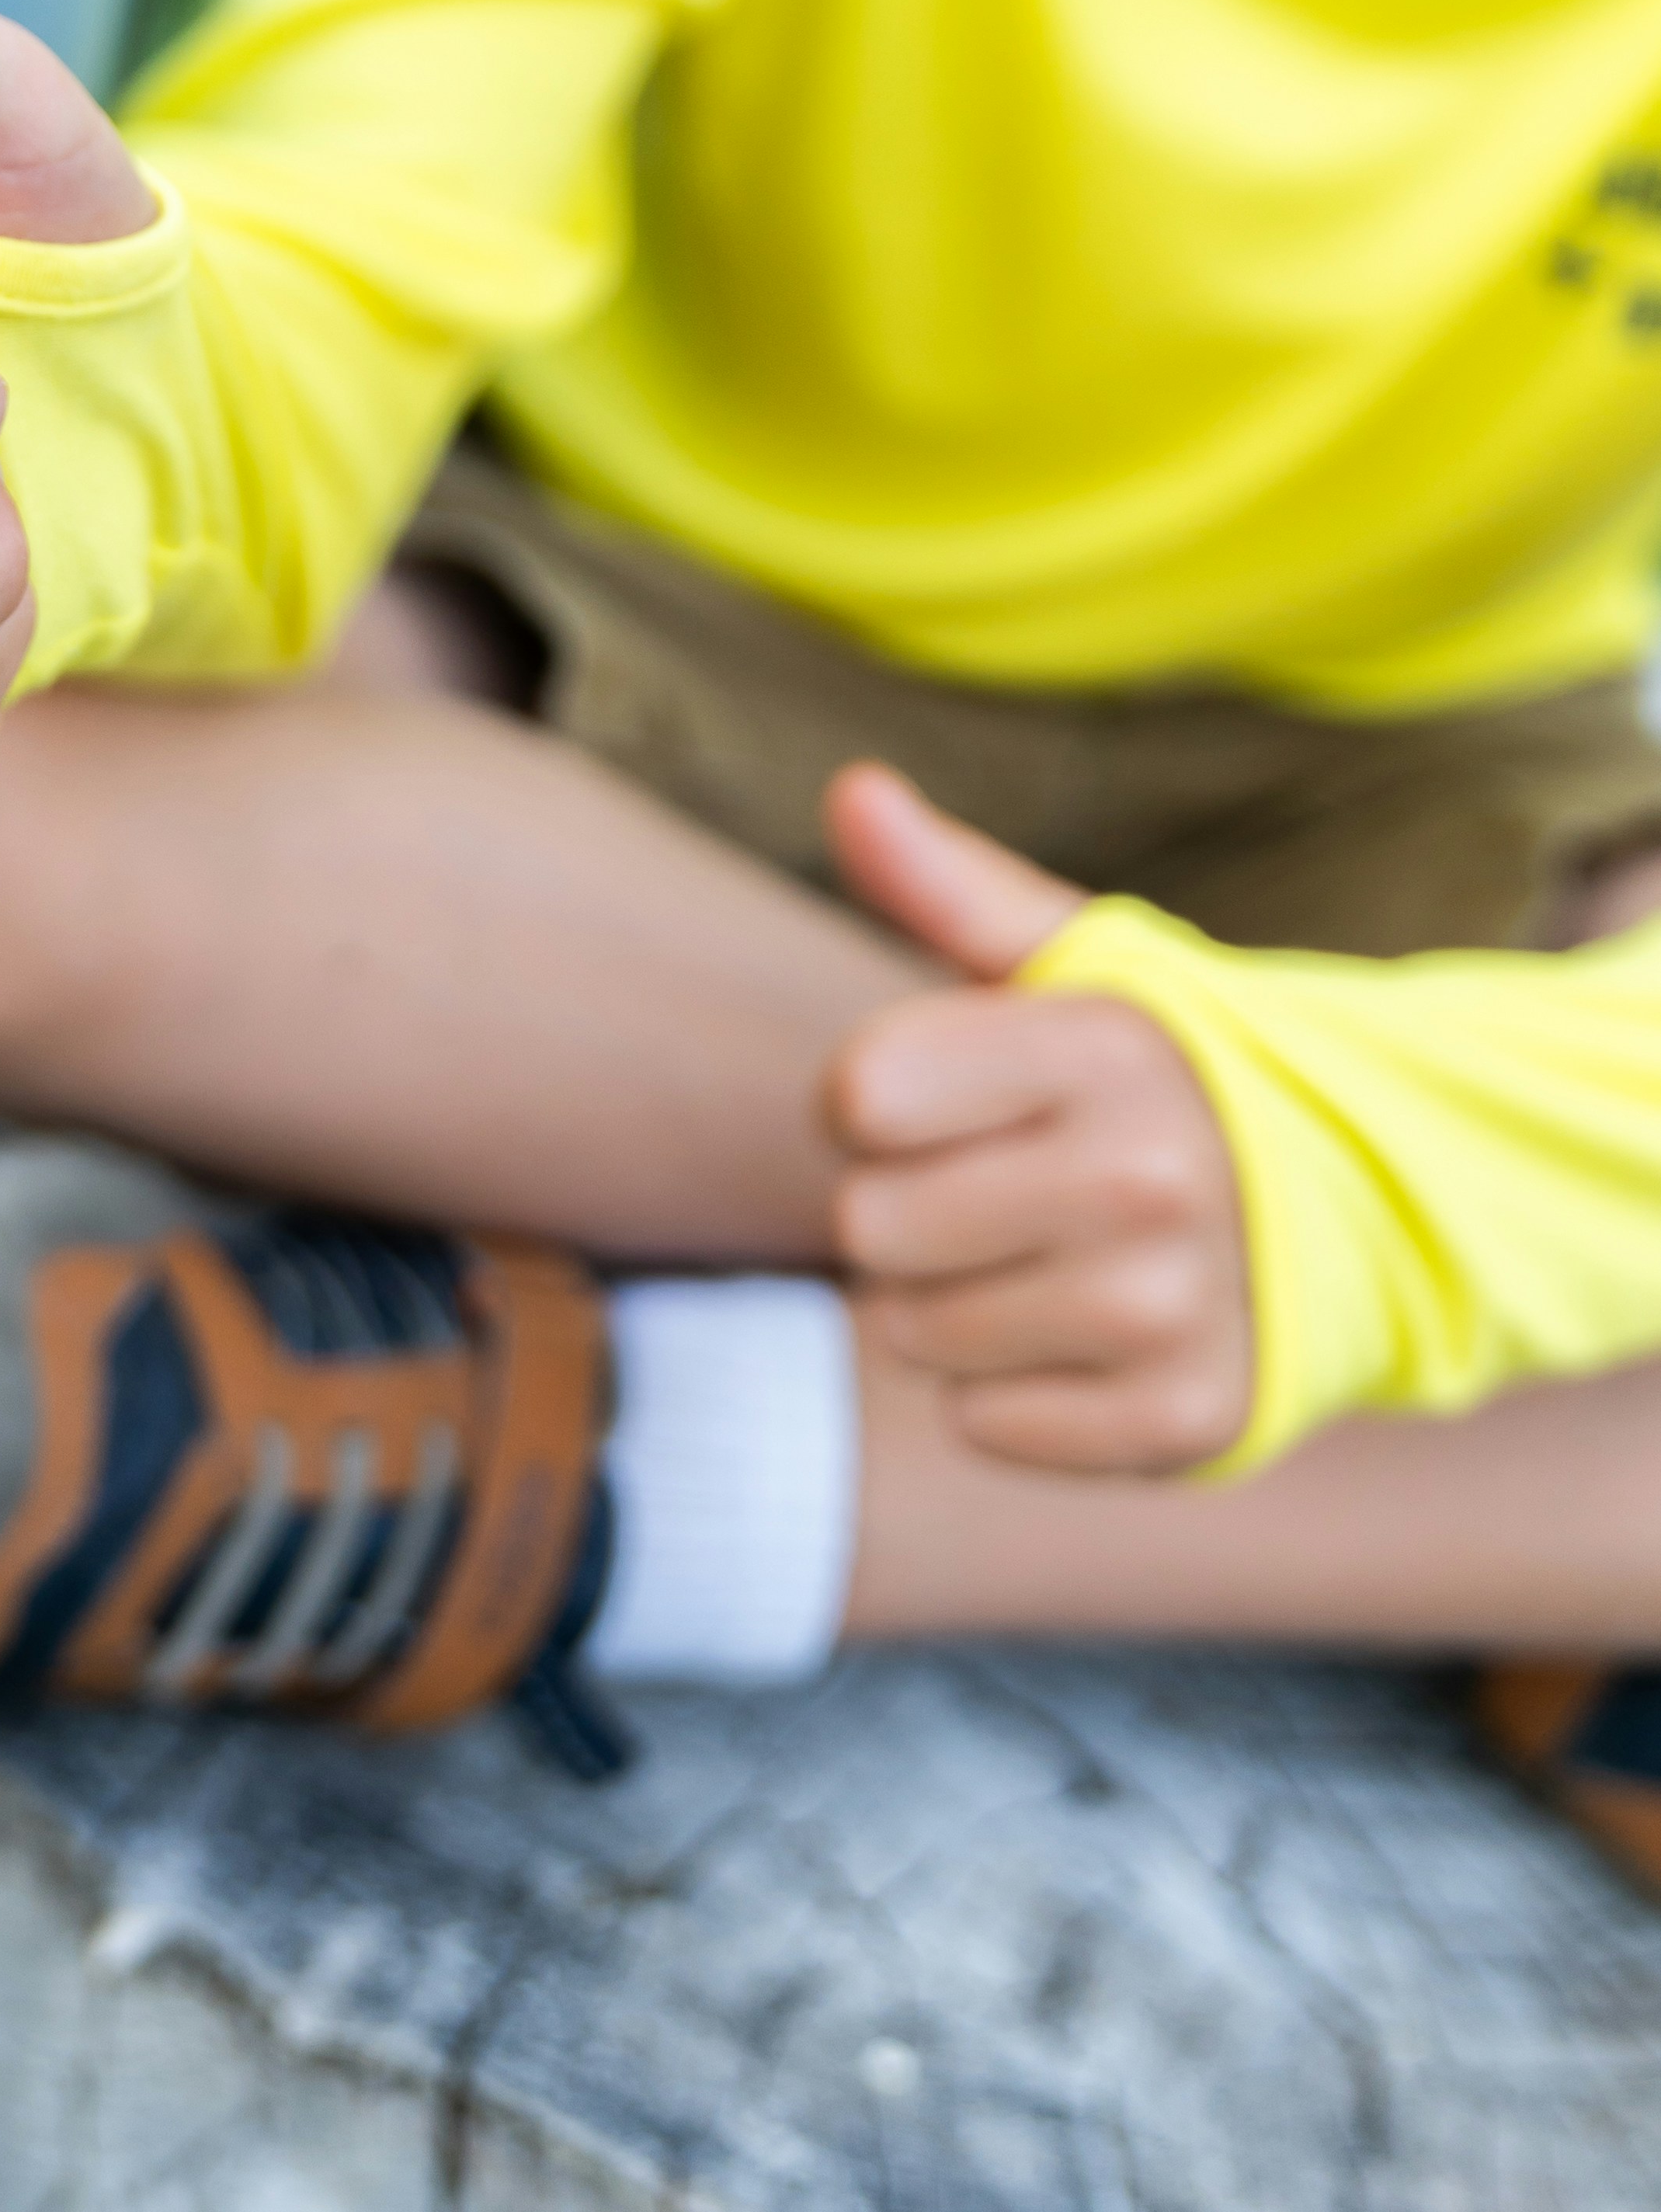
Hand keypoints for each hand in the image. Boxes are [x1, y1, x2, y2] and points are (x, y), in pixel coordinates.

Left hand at [821, 764, 1255, 1474]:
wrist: (1359, 1209)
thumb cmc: (1162, 1073)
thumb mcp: (1079, 965)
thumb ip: (950, 885)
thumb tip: (851, 787)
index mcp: (1106, 1047)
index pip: (861, 1094)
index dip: (875, 1099)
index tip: (949, 1097)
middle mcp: (1147, 1176)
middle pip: (868, 1227)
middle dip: (906, 1209)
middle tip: (1004, 1187)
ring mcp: (1169, 1309)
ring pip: (911, 1335)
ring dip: (950, 1306)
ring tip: (1049, 1259)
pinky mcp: (1180, 1423)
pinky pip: (978, 1424)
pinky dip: (1009, 1395)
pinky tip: (1087, 1338)